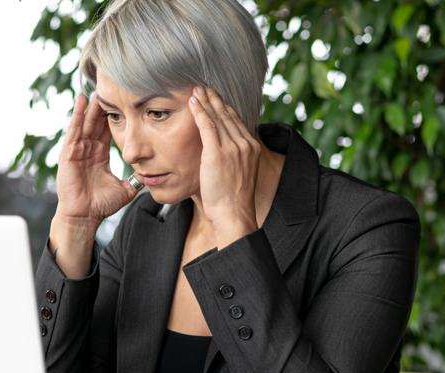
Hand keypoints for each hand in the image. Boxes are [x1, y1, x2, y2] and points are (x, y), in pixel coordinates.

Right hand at [55, 93, 138, 227]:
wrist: (85, 216)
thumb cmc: (101, 204)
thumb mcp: (125, 188)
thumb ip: (137, 180)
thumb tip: (154, 175)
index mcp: (100, 155)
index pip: (108, 130)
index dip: (115, 115)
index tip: (124, 100)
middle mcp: (88, 149)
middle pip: (96, 122)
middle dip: (103, 105)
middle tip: (111, 86)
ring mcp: (77, 150)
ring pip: (86, 122)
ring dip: (91, 106)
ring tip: (97, 88)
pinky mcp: (68, 154)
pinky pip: (74, 131)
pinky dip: (77, 115)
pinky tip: (81, 100)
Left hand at [188, 86, 261, 244]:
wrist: (234, 214)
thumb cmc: (233, 201)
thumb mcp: (239, 175)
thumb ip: (234, 160)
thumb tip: (223, 156)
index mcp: (251, 148)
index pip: (236, 122)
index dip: (225, 108)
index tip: (216, 98)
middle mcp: (245, 144)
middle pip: (228, 115)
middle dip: (215, 100)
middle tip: (204, 87)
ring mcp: (232, 147)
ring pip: (217, 117)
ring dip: (205, 101)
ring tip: (196, 90)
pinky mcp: (218, 153)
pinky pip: (208, 126)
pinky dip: (200, 112)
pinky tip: (193, 103)